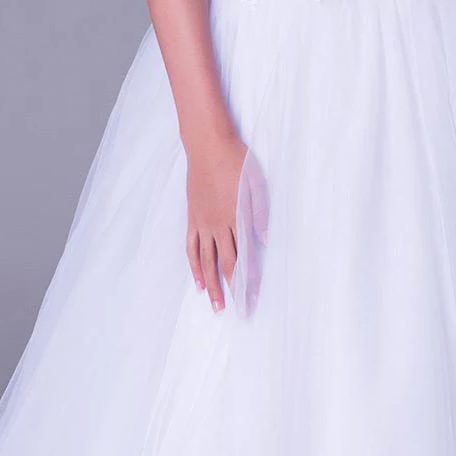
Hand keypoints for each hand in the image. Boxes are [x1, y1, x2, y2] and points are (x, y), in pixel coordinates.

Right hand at [185, 129, 248, 311]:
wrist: (207, 144)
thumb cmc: (236, 160)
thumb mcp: (256, 183)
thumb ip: (260, 213)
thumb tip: (265, 240)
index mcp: (235, 217)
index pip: (242, 256)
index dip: (247, 278)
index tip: (252, 297)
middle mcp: (216, 225)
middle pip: (223, 264)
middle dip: (231, 289)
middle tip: (236, 310)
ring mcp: (202, 222)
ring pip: (205, 260)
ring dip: (211, 284)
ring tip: (215, 305)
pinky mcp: (192, 217)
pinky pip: (191, 247)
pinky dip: (194, 266)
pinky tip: (197, 281)